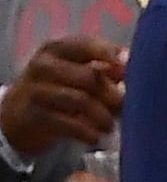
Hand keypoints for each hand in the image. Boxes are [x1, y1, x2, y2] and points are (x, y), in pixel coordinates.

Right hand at [0, 38, 124, 156]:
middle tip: (123, 108)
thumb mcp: (76, 73)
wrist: (18, 114)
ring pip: (81, 100)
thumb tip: (132, 66)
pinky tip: (95, 137)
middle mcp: (44, 65)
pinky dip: (88, 132)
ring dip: (102, 116)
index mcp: (58, 49)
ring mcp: (37, 90)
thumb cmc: (58, 89)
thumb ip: (105, 69)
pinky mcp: (35, 115)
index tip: (128, 67)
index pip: (86, 45)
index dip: (109, 54)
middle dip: (112, 95)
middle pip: (89, 77)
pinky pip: (69, 124)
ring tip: (109, 126)